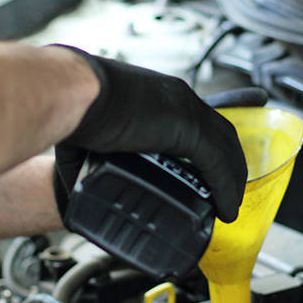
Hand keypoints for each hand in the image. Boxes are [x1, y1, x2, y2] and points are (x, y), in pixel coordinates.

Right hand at [52, 47, 247, 222]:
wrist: (73, 93)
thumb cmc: (73, 111)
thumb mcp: (84, 139)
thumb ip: (82, 165)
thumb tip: (71, 196)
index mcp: (159, 95)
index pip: (198, 118)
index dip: (209, 144)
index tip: (210, 168)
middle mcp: (179, 98)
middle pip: (220, 132)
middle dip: (228, 163)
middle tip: (226, 190)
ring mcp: (187, 110)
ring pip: (225, 149)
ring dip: (231, 179)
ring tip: (228, 206)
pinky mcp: (188, 128)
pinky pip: (217, 164)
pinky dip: (225, 188)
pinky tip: (225, 209)